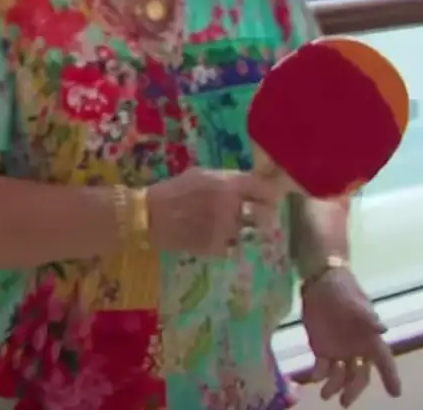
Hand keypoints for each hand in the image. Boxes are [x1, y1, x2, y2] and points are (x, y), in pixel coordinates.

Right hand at [146, 167, 280, 256]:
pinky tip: (223, 240)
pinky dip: (231, 245)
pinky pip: (234, 248)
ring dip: (248, 231)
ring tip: (241, 229)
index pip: (265, 189)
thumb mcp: (202, 174)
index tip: (271, 198)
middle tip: (263, 217)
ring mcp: (225, 228)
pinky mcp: (216, 247)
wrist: (151, 215)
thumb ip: (228, 179)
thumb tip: (249, 183)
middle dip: (266, 215)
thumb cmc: (175, 190)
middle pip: (265, 214)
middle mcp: (232, 206)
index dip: (271, 194)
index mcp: (229, 184)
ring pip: (251, 233)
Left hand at [302, 267, 400, 406]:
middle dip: (354, 389)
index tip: (395, 394)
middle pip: (360, 375)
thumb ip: (367, 316)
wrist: (320, 281)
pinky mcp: (321, 348)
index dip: (390, 377)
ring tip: (325, 394)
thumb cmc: (343, 289)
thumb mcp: (355, 301)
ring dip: (335, 386)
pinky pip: (321, 368)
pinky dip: (318, 375)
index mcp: (369, 338)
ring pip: (340, 376)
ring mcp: (338, 350)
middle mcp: (356, 348)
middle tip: (345, 402)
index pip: (384, 360)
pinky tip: (313, 378)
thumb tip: (383, 328)